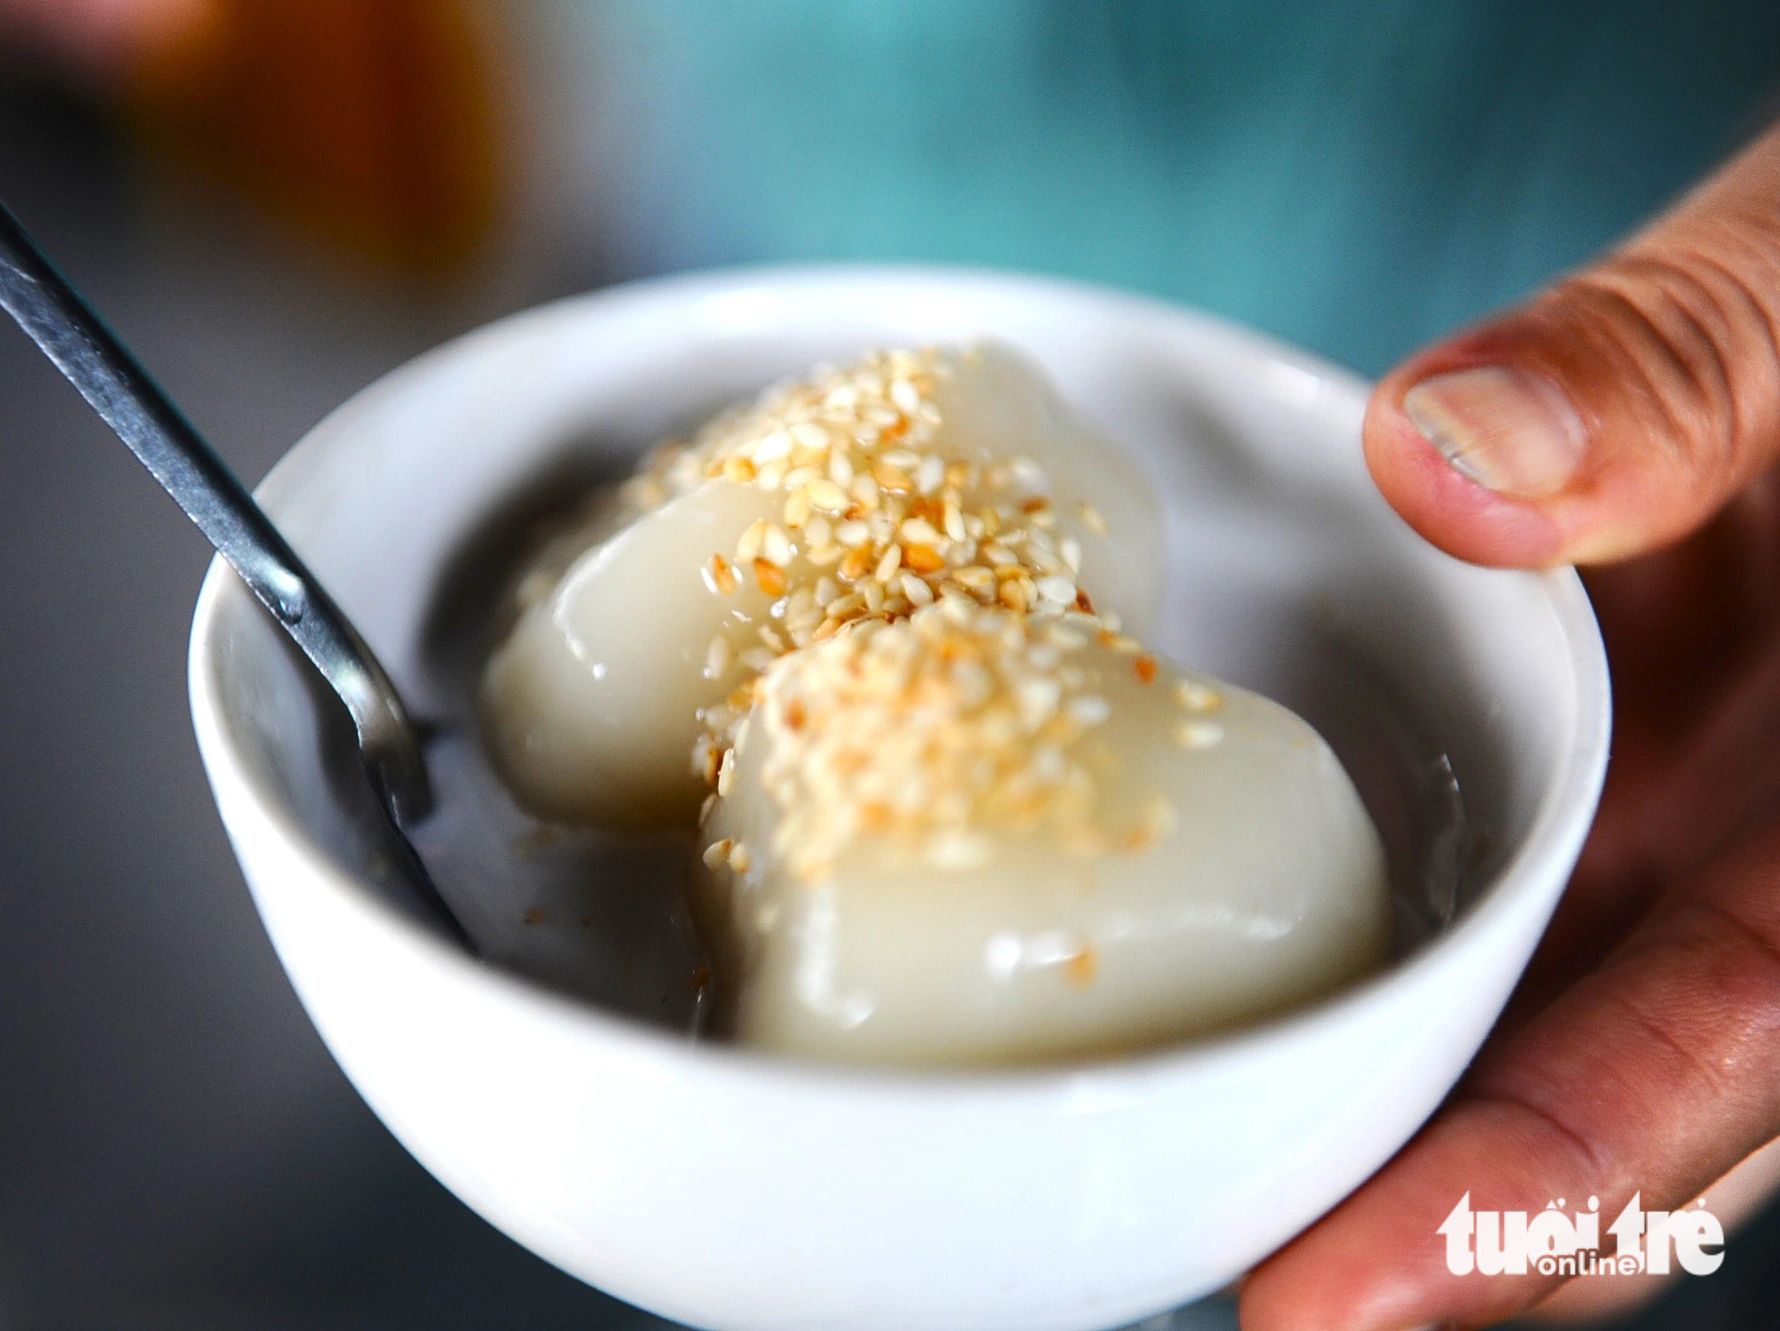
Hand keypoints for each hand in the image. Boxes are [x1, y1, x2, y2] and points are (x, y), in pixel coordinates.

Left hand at [1241, 122, 1779, 1328]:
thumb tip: (1441, 462)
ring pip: (1546, 1062)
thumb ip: (1664, 382)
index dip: (1535, 1184)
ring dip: (1384, 1159)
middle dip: (1433, 1243)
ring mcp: (1672, 858)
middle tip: (1221, 1305)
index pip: (1727, 1041)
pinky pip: (1489, 947)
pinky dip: (1370, 1015)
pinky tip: (1225, 1042)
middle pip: (1626, 1128)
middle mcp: (1766, 870)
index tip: (1330, 1298)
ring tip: (1174, 1213)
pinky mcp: (1583, 812)